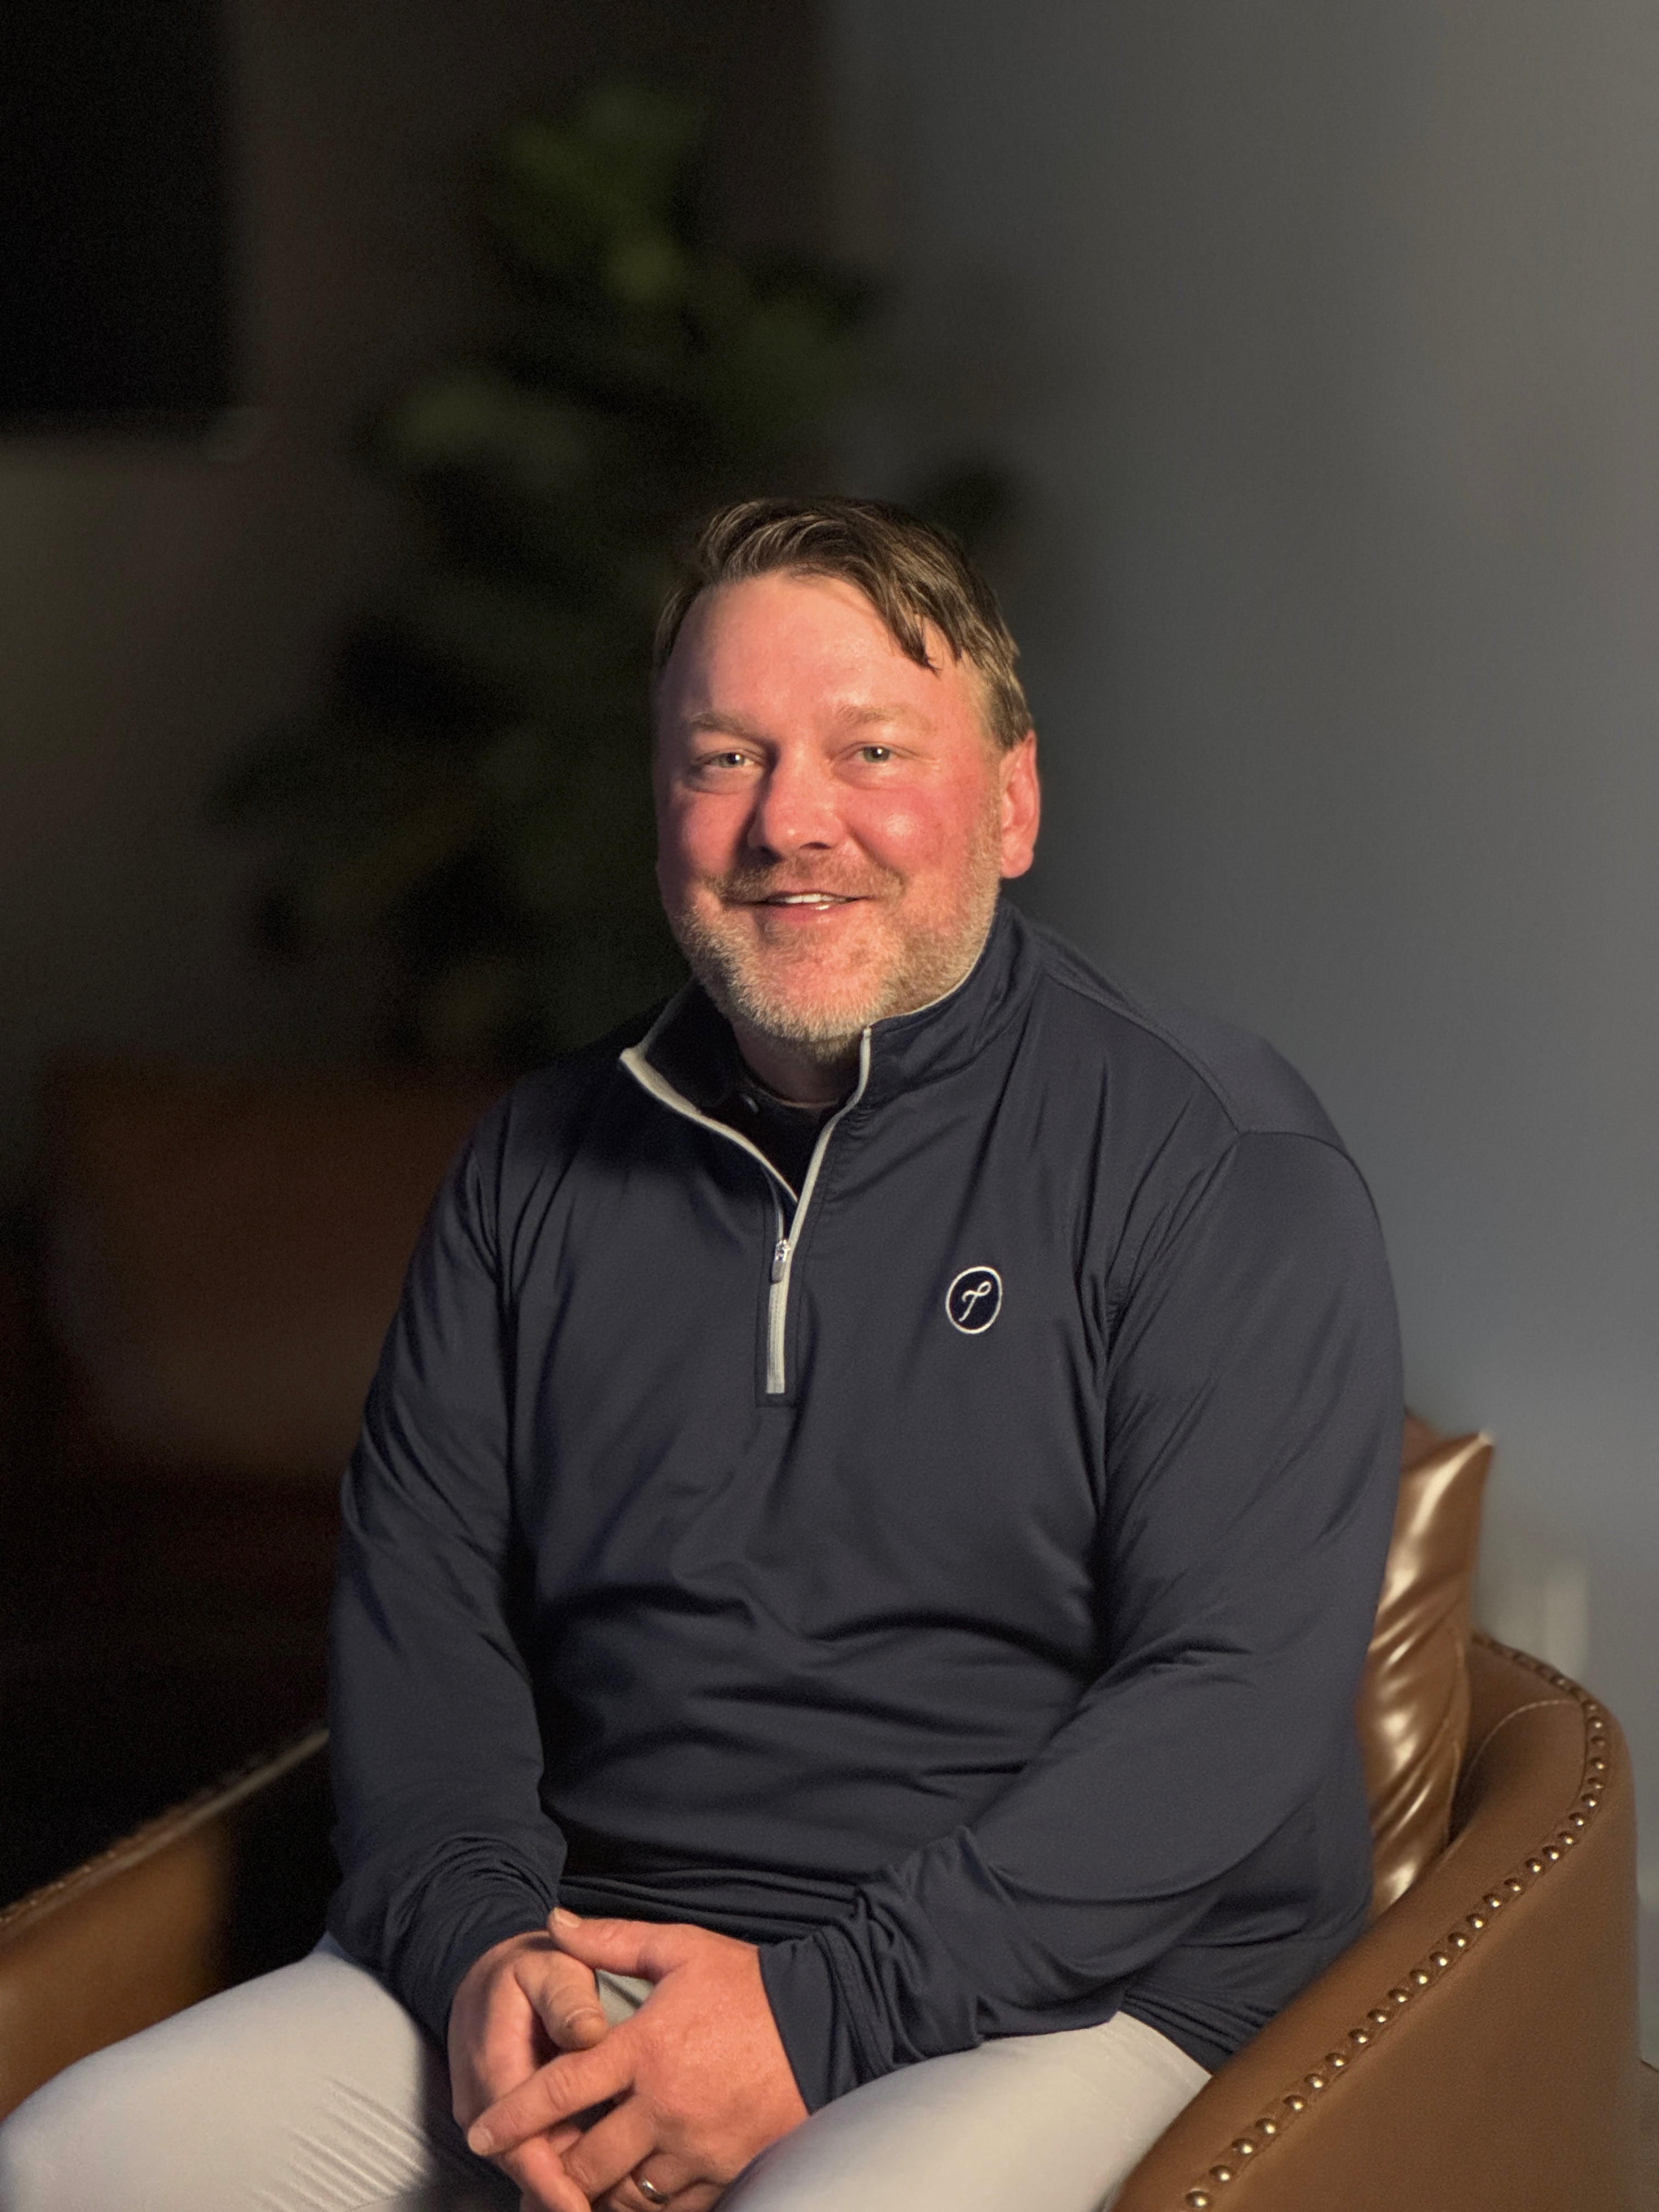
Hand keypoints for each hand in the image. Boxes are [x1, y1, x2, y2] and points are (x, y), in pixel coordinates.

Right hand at [448, 1927, 612, 2211]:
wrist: (491, 1977)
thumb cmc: (530, 1971)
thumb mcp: (551, 1969)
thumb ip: (569, 1999)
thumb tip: (590, 2033)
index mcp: (492, 2066)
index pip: (516, 2139)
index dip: (549, 2179)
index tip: (579, 2205)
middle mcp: (482, 2103)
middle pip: (523, 2164)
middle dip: (562, 2195)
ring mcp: (490, 2117)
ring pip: (528, 2165)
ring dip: (564, 2188)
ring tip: (607, 2205)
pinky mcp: (504, 2122)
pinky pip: (532, 2154)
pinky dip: (561, 2172)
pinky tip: (594, 2186)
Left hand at [466, 1911, 808, 2211]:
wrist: (826, 2023)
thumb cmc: (749, 1984)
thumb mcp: (680, 1949)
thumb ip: (613, 1939)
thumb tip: (556, 1923)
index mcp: (645, 2047)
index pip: (561, 2090)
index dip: (513, 2116)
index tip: (481, 2134)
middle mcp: (664, 2105)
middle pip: (585, 2158)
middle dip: (554, 2166)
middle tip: (537, 2163)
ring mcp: (696, 2145)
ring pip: (623, 2193)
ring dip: (596, 2191)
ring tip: (579, 2183)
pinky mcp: (726, 2170)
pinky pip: (670, 2208)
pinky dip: (643, 2205)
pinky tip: (633, 2192)